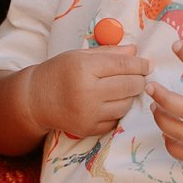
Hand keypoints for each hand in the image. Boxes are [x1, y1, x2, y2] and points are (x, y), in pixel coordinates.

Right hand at [26, 46, 148, 138]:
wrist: (35, 100)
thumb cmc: (58, 72)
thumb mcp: (80, 56)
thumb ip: (109, 53)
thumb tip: (136, 52)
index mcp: (84, 68)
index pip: (124, 65)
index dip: (140, 65)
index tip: (148, 65)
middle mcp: (87, 92)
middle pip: (130, 86)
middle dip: (139, 80)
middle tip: (138, 77)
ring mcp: (88, 113)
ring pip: (126, 105)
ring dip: (129, 97)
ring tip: (123, 90)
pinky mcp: (88, 129)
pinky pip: (115, 121)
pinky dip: (116, 112)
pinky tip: (110, 104)